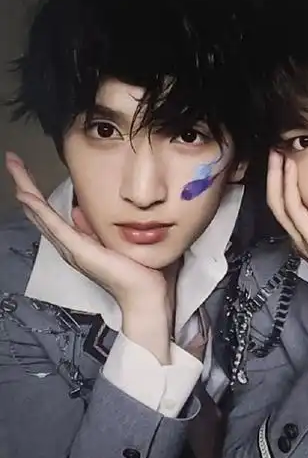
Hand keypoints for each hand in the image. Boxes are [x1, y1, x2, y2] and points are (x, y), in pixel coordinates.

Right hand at [5, 152, 168, 309]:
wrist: (146, 296)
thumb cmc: (138, 271)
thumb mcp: (114, 241)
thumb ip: (96, 228)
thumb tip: (79, 212)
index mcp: (78, 243)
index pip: (52, 214)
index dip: (37, 193)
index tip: (26, 171)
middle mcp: (69, 246)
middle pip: (40, 212)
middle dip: (25, 186)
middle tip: (12, 161)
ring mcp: (72, 249)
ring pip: (43, 215)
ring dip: (27, 190)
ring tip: (14, 168)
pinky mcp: (80, 251)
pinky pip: (56, 226)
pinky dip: (40, 210)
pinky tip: (26, 195)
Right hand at [267, 151, 307, 309]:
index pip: (290, 201)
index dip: (286, 178)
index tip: (291, 152)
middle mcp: (302, 236)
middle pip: (277, 199)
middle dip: (275, 172)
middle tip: (276, 145)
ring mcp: (303, 239)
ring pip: (279, 201)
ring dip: (276, 175)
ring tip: (277, 151)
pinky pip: (292, 209)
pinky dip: (286, 187)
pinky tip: (288, 167)